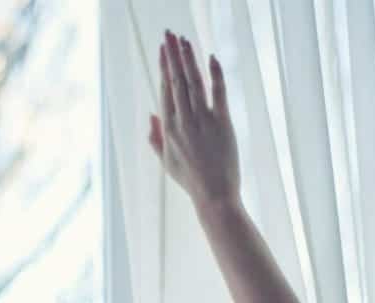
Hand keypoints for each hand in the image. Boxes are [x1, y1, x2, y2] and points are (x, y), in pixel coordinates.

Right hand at [148, 31, 239, 211]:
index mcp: (169, 129)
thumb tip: (151, 114)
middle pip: (177, 80)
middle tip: (170, 34)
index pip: (165, 89)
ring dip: (189, 59)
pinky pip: (218, 93)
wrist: (214, 194)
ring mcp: (203, 121)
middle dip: (173, 55)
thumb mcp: (166, 160)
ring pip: (193, 82)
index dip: (164, 67)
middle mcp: (183, 121)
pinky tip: (211, 57)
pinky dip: (215, 74)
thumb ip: (155, 137)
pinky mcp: (223, 123)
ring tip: (185, 40)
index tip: (163, 49)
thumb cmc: (190, 179)